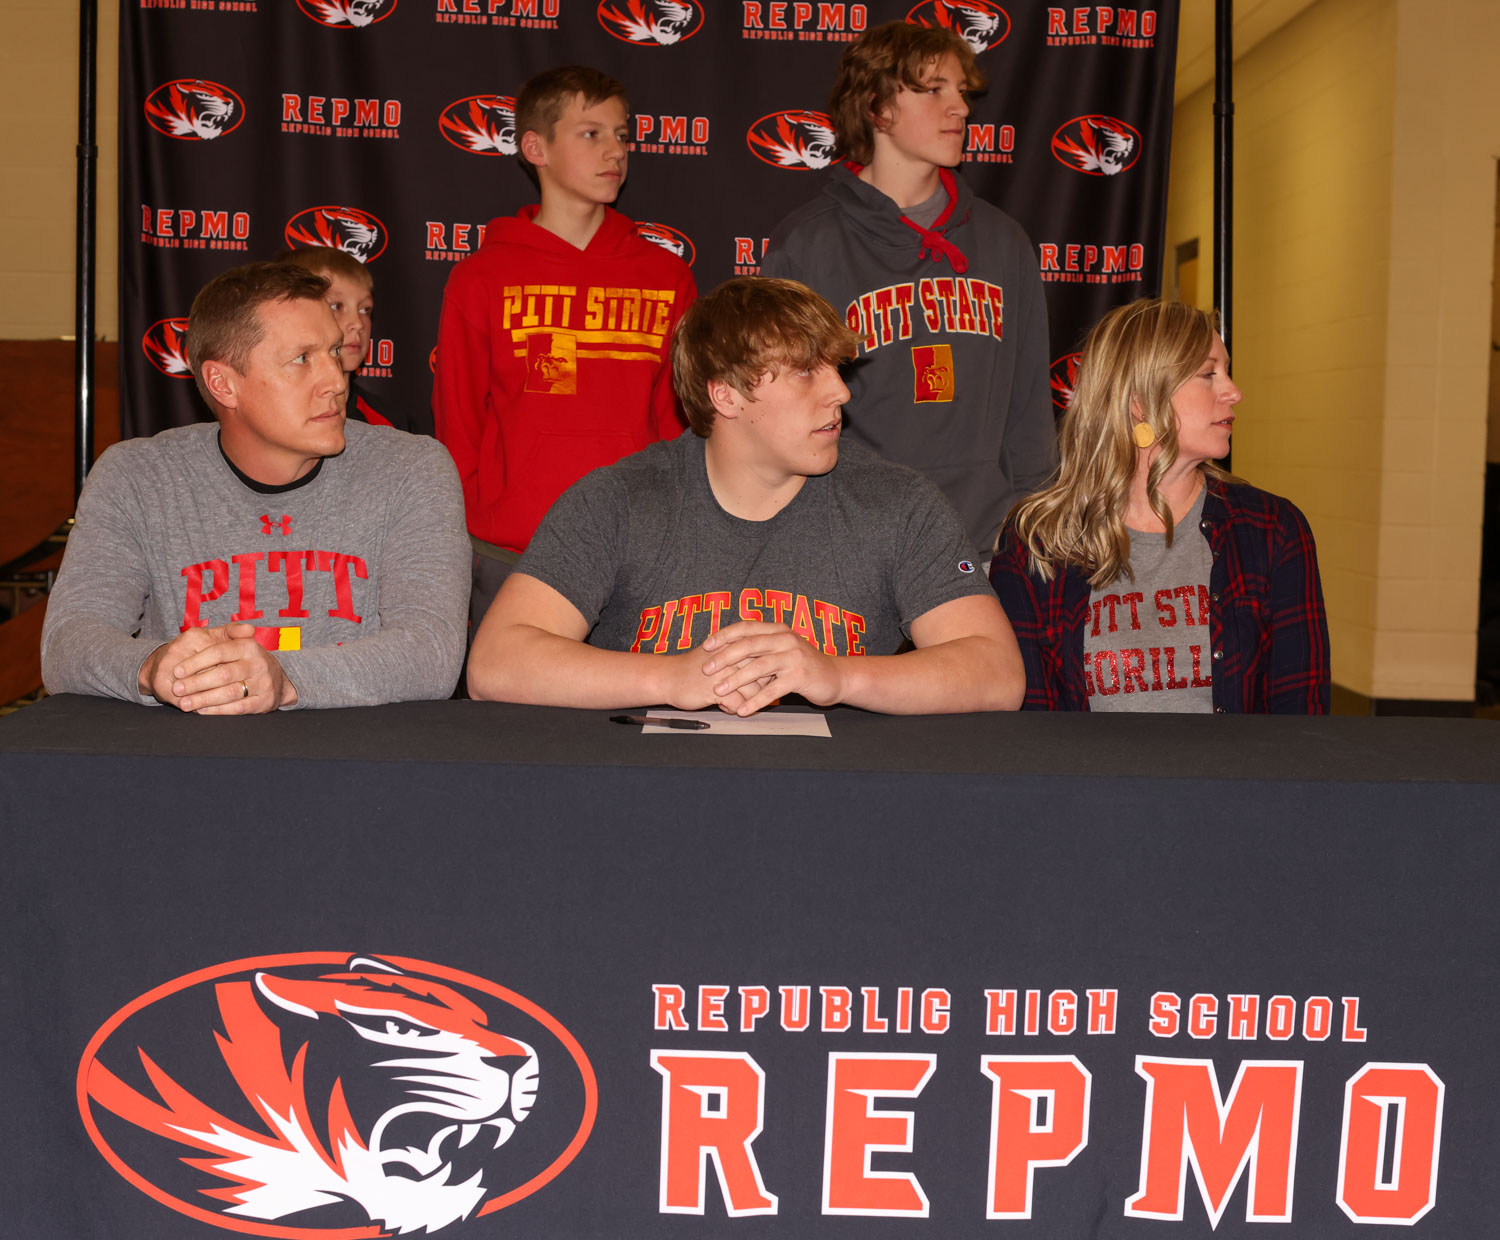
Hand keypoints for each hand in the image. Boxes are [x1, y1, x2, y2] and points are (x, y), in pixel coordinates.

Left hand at [143, 623, 296, 713]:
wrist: (276, 679)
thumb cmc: (247, 659)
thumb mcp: (240, 641)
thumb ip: (232, 630)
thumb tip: (246, 628)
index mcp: (249, 646)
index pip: (219, 652)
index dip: (196, 662)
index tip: (177, 671)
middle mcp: (259, 664)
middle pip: (223, 674)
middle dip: (196, 683)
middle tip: (177, 689)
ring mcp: (263, 684)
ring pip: (229, 693)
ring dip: (203, 699)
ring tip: (184, 703)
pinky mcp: (264, 702)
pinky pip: (237, 708)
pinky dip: (217, 710)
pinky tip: (201, 710)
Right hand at [653, 644, 767, 714]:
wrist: (668, 677)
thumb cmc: (695, 668)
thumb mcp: (719, 653)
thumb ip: (740, 654)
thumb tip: (765, 666)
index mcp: (734, 644)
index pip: (764, 657)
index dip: (768, 671)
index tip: (765, 680)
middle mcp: (732, 657)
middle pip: (763, 675)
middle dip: (762, 688)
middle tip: (755, 694)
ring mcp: (724, 674)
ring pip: (754, 692)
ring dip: (748, 701)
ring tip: (737, 701)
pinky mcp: (716, 691)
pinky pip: (739, 705)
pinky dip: (735, 709)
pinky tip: (725, 706)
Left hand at [699, 621, 843, 716]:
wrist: (835, 677)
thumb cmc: (803, 666)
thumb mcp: (782, 650)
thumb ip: (761, 648)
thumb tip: (727, 651)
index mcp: (778, 630)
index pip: (746, 627)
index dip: (724, 635)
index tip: (706, 646)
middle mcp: (786, 639)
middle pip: (749, 645)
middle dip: (724, 657)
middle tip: (706, 669)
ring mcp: (794, 657)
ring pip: (759, 666)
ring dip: (736, 680)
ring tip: (718, 691)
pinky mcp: (800, 676)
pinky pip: (773, 689)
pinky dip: (755, 701)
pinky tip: (743, 710)